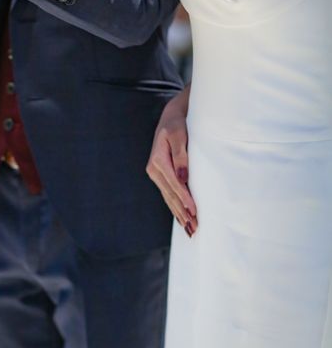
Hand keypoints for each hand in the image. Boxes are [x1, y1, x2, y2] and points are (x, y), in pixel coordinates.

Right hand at [146, 87, 197, 236]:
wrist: (171, 118)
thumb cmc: (178, 124)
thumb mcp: (179, 135)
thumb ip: (182, 156)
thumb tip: (182, 177)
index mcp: (158, 160)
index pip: (173, 184)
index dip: (184, 199)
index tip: (194, 211)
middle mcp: (154, 169)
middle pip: (170, 195)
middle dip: (182, 212)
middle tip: (194, 229)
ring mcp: (156, 174)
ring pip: (168, 198)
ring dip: (179, 214)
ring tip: (190, 229)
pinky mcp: (161, 176)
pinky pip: (168, 194)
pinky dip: (175, 207)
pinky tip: (182, 218)